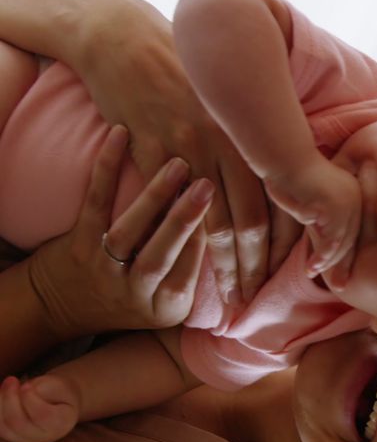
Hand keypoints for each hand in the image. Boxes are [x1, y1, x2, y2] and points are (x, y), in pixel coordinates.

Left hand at [0, 375, 77, 441]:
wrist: (56, 403)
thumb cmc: (59, 392)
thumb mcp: (59, 385)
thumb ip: (44, 386)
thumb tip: (20, 389)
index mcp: (61, 424)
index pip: (42, 416)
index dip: (30, 400)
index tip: (26, 384)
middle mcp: (43, 437)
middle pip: (18, 423)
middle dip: (10, 399)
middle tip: (12, 379)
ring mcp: (25, 440)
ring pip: (4, 427)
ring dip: (0, 402)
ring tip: (8, 384)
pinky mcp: (10, 436)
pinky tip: (1, 392)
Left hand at [28, 126, 212, 337]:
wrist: (61, 305)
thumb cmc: (130, 295)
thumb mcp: (169, 299)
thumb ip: (198, 273)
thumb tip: (250, 243)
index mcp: (166, 306)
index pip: (193, 269)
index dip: (214, 241)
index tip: (232, 208)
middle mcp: (134, 292)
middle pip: (163, 253)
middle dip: (186, 220)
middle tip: (209, 188)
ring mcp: (102, 268)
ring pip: (128, 231)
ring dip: (154, 197)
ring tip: (180, 166)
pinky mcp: (75, 242)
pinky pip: (93, 201)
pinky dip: (107, 167)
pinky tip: (120, 135)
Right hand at [69, 0, 300, 302]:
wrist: (135, 49)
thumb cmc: (190, 82)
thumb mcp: (234, 114)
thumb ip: (258, 153)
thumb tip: (287, 195)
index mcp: (256, 143)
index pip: (281, 205)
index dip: (287, 246)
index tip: (290, 278)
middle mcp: (231, 151)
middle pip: (253, 223)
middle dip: (259, 268)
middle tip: (260, 303)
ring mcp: (192, 153)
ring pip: (217, 225)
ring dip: (228, 268)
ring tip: (234, 299)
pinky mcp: (154, 154)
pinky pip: (173, 209)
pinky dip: (187, 243)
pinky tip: (193, 270)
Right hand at [265, 161, 361, 279]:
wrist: (283, 157)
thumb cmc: (288, 177)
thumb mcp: (308, 205)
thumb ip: (317, 224)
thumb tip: (319, 251)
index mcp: (352, 195)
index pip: (352, 231)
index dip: (346, 254)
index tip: (341, 274)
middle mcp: (355, 198)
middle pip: (351, 239)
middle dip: (344, 265)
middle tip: (339, 286)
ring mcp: (348, 202)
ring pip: (342, 242)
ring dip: (330, 263)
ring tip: (315, 276)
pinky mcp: (336, 208)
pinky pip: (331, 240)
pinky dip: (322, 257)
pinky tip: (312, 269)